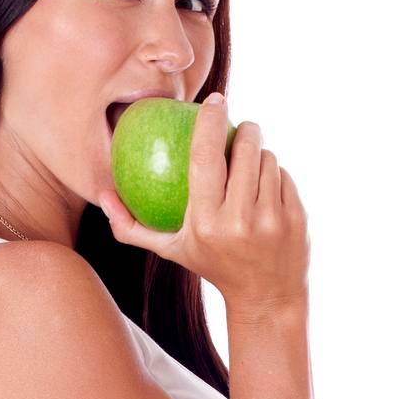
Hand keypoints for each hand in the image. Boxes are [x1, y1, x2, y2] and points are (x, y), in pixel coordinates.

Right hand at [98, 93, 308, 311]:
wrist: (265, 297)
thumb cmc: (212, 266)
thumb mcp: (171, 250)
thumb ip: (133, 226)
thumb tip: (102, 195)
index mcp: (205, 224)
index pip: (206, 157)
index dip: (211, 120)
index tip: (214, 101)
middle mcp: (239, 221)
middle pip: (244, 149)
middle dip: (245, 129)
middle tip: (240, 128)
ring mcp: (272, 220)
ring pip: (267, 159)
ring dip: (260, 154)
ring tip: (251, 165)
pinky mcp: (296, 219)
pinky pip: (284, 176)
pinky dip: (276, 175)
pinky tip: (268, 186)